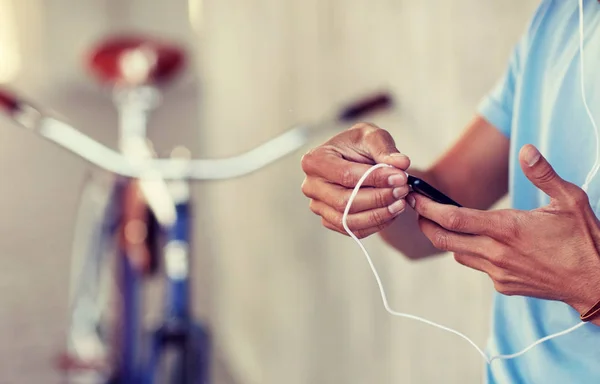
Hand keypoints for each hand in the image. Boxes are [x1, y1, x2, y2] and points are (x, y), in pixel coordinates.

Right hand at [301, 123, 410, 237]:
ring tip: (400, 203)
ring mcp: (318, 206)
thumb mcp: (371, 135)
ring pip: (348, 220)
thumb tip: (401, 164)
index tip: (399, 177)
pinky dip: (376, 224)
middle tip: (402, 190)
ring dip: (379, 215)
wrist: (353, 157)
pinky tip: (391, 212)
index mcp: (315, 160)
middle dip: (378, 198)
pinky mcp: (330, 220)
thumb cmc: (358, 145)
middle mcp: (311, 185)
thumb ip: (385, 149)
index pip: (346, 175)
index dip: (375, 179)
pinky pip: (353, 230)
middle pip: (345, 201)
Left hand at [409, 144, 599, 315]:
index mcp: (508, 229)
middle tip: (416, 209)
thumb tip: (526, 150)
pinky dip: (472, 252)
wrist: (597, 284)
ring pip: (457, 254)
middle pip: (443, 240)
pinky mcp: (503, 286)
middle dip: (425, 223)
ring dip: (448, 238)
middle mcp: (496, 253)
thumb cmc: (585, 239)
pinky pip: (477, 266)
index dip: (428, 208)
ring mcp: (498, 272)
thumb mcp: (569, 200)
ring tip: (445, 221)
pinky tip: (483, 242)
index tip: (414, 197)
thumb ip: (543, 174)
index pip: (453, 219)